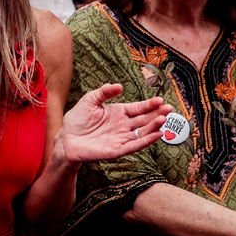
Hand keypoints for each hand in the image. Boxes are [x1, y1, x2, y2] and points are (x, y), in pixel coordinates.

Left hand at [58, 83, 172, 162]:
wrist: (66, 138)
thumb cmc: (78, 119)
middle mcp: (124, 125)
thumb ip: (104, 92)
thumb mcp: (90, 100)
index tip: (160, 100)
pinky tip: (156, 135)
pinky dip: (146, 140)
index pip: (138, 108)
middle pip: (145, 120)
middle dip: (157, 114)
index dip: (149, 105)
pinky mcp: (118, 150)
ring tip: (164, 119)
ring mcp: (122, 138)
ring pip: (143, 132)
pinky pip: (135, 145)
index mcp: (119, 113)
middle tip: (169, 109)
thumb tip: (119, 86)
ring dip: (154, 127)